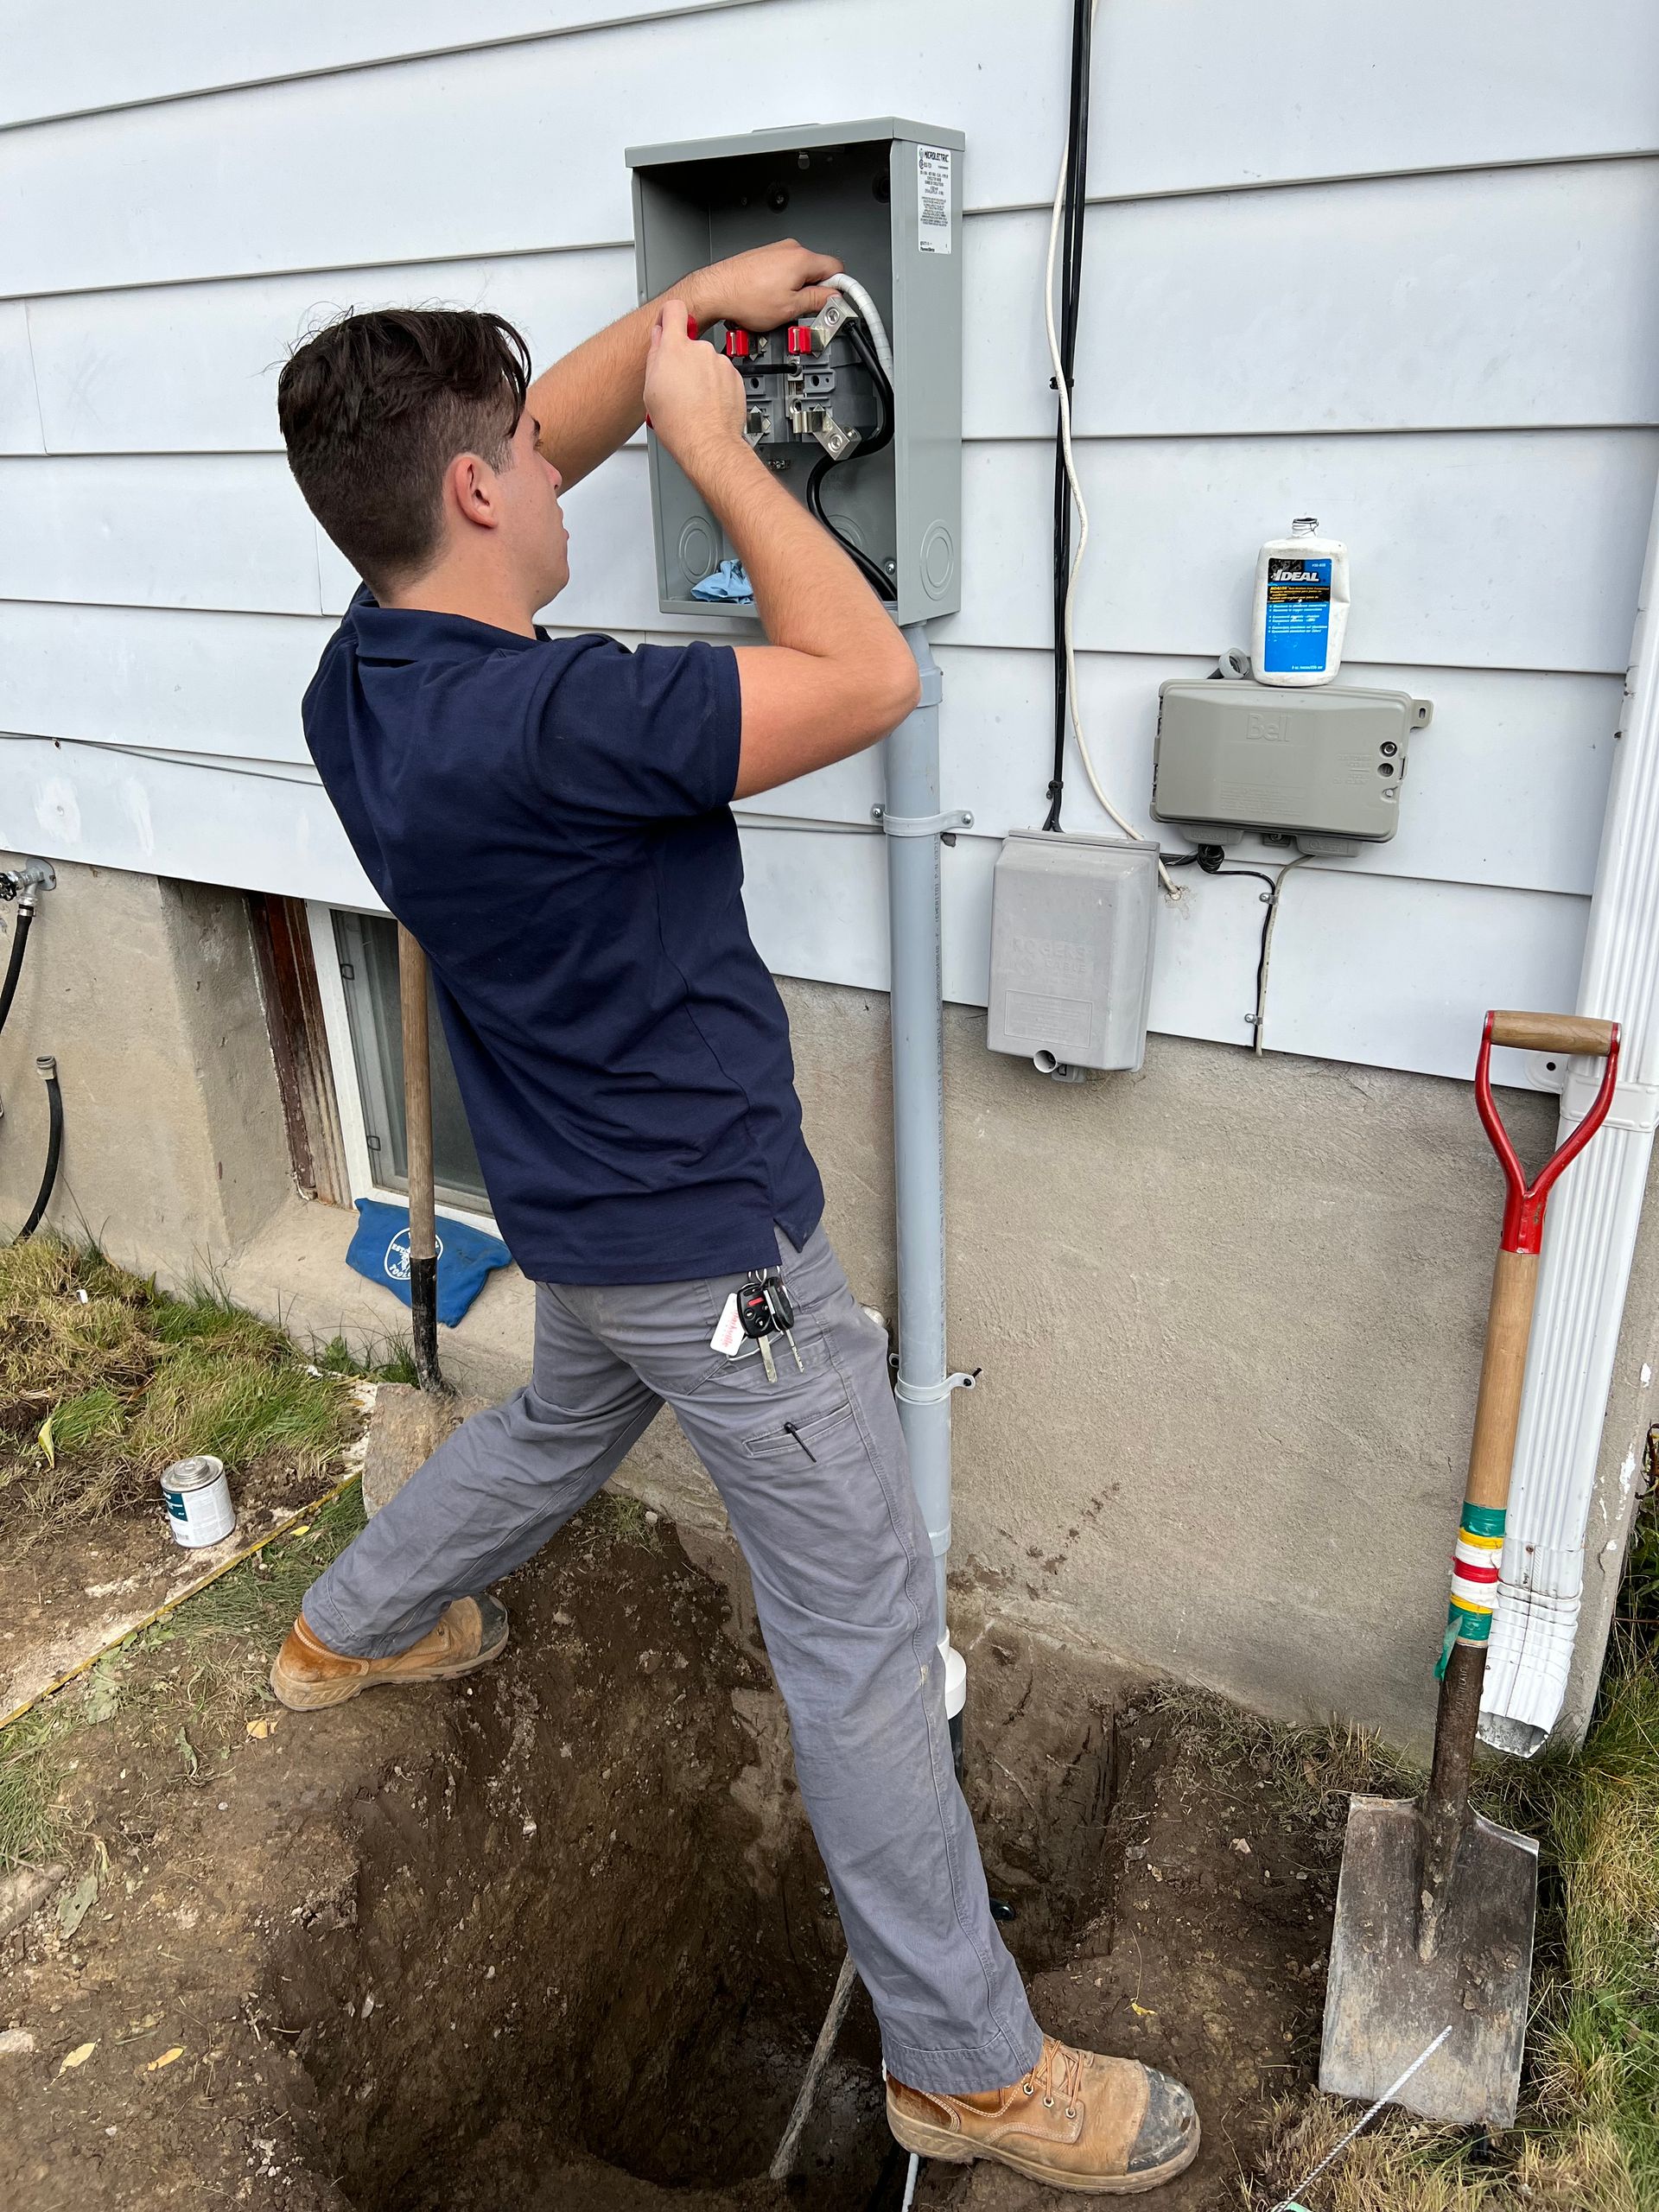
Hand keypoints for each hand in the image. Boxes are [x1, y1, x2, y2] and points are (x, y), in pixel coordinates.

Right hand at [643, 298, 747, 477]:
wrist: (706, 442)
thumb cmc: (678, 421)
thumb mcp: (650, 387)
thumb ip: (655, 354)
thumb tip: (659, 337)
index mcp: (676, 348)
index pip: (674, 310)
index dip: (669, 315)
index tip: (668, 322)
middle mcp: (701, 350)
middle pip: (691, 343)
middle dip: (684, 359)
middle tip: (677, 384)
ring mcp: (721, 363)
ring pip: (708, 362)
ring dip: (702, 375)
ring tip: (694, 400)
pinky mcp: (735, 377)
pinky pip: (723, 376)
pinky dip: (717, 386)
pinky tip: (708, 404)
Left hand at [685, 238, 843, 332]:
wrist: (716, 291)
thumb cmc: (745, 298)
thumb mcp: (789, 308)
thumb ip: (817, 301)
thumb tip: (834, 299)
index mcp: (802, 259)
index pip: (838, 269)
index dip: (838, 289)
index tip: (834, 302)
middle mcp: (791, 249)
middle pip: (819, 269)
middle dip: (816, 290)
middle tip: (804, 309)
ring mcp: (777, 250)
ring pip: (801, 271)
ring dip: (798, 288)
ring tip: (782, 305)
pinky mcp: (765, 256)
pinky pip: (785, 270)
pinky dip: (783, 284)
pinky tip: (771, 298)